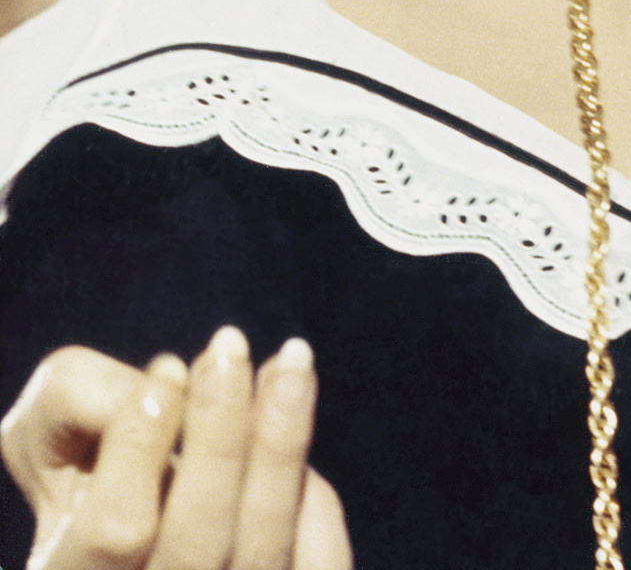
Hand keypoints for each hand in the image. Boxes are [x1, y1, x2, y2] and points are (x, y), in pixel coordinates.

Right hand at [0, 330, 351, 568]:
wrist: (140, 524)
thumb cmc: (90, 463)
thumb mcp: (52, 431)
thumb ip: (76, 398)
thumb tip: (170, 380)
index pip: (116, 530)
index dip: (141, 444)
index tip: (167, 367)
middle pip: (196, 544)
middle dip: (220, 436)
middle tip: (229, 344)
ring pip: (263, 549)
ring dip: (281, 442)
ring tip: (293, 356)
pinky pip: (317, 560)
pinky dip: (310, 491)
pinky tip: (293, 418)